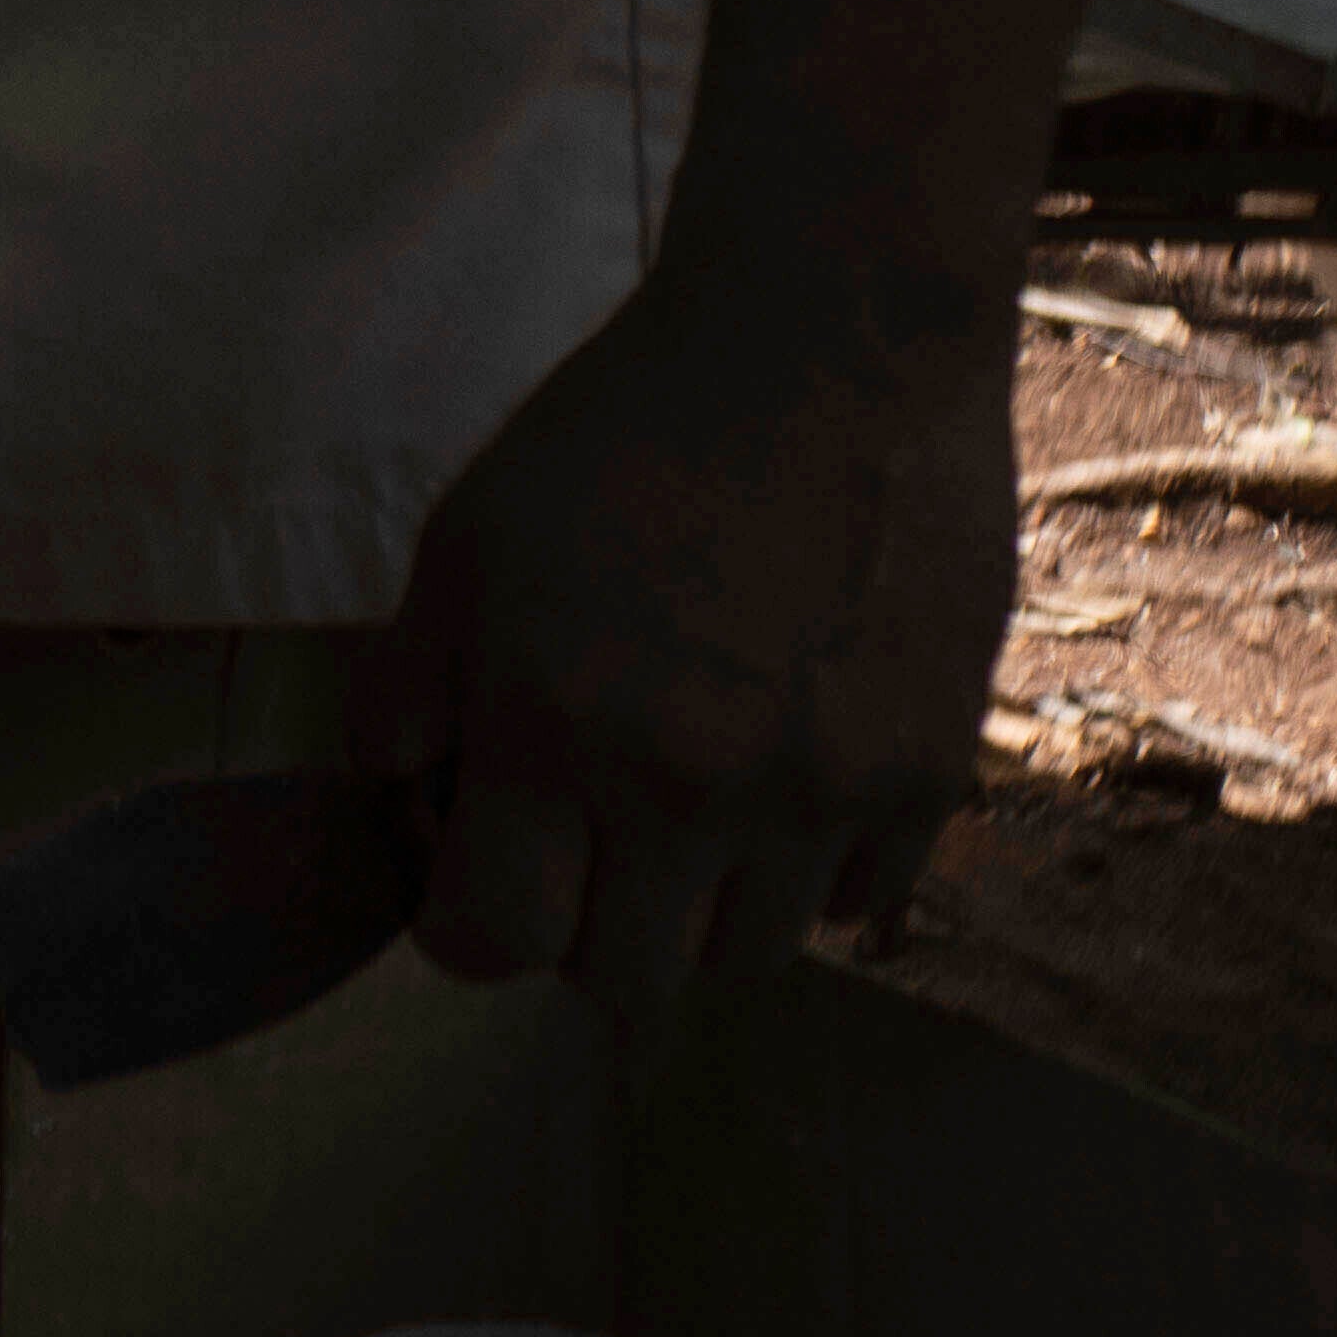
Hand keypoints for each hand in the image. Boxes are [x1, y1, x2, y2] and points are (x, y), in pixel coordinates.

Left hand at [375, 265, 1013, 1033]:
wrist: (829, 350)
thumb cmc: (622, 438)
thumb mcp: (463, 546)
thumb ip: (409, 698)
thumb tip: (406, 816)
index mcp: (556, 728)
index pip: (490, 944)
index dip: (467, 926)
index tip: (480, 872)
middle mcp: (691, 783)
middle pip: (626, 986)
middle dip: (584, 936)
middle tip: (584, 851)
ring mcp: (822, 789)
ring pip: (747, 960)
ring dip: (700, 913)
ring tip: (686, 810)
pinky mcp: (931, 774)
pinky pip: (856, 905)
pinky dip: (809, 873)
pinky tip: (781, 777)